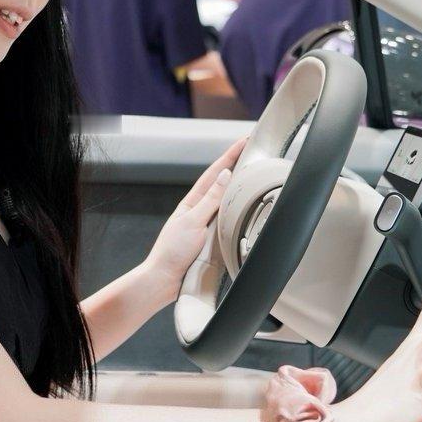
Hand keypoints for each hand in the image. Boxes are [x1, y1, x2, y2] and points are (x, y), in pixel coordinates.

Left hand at [142, 137, 247, 299]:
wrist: (165, 280)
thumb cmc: (172, 252)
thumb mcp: (193, 221)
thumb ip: (211, 199)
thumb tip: (225, 175)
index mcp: (193, 202)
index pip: (215, 173)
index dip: (230, 155)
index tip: (244, 140)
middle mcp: (200, 211)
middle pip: (223, 184)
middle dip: (238, 166)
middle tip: (255, 151)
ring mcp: (206, 225)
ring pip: (227, 202)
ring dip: (240, 187)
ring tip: (255, 173)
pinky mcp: (212, 240)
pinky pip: (229, 220)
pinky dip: (239, 210)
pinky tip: (247, 208)